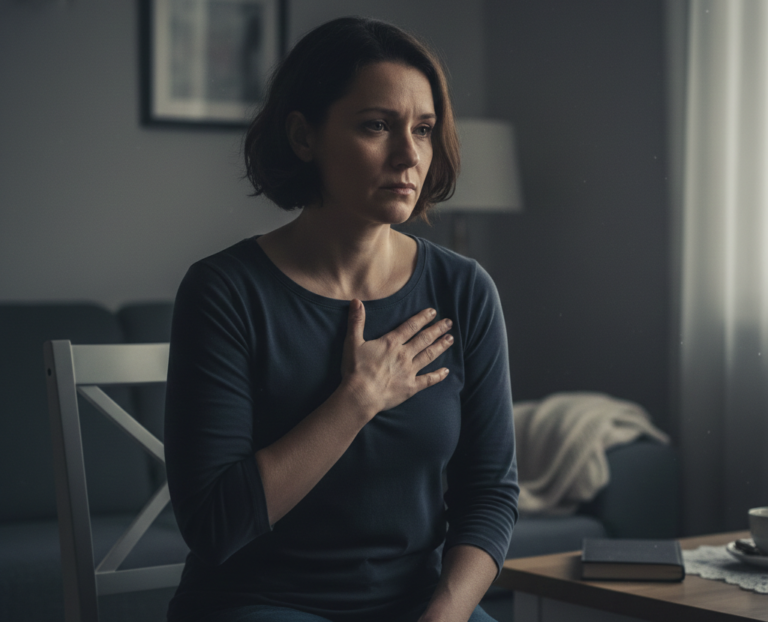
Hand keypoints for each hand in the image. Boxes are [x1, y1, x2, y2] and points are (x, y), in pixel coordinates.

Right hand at [341, 299, 453, 417]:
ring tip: (451, 339)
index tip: (433, 312)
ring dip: (440, 346)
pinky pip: (428, 380)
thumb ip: (356, 321)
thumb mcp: (352, 342)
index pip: (410, 327)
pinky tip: (446, 371)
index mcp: (391, 343)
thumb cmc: (355, 369)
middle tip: (449, 322)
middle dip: (437, 329)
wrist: (360, 395)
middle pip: (424, 339)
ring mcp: (409, 371)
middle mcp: (403, 355)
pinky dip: (438, 376)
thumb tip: (356, 300)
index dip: (422, 318)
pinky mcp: (411, 387)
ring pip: (429, 356)